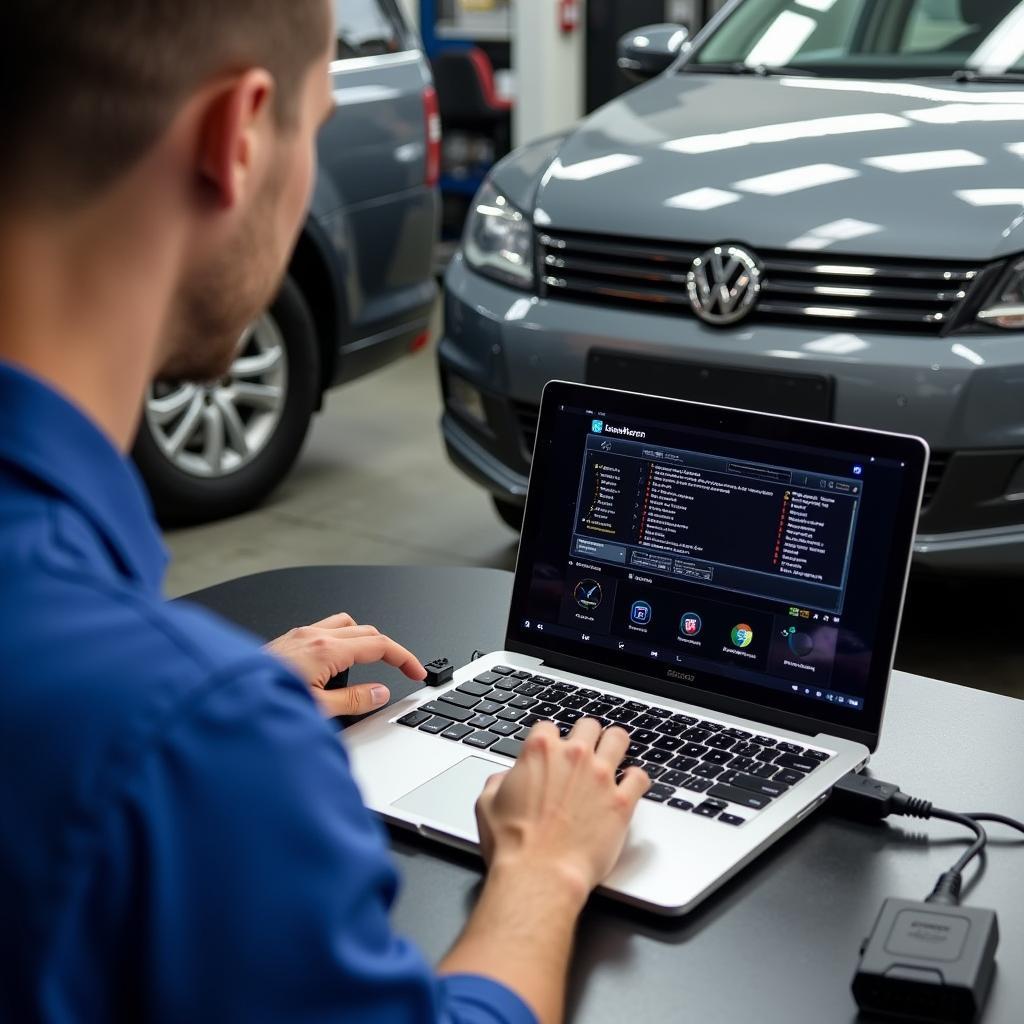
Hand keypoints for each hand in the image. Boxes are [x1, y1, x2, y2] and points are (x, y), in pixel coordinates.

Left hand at [266, 611, 425, 716]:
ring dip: (362, 639)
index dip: (404, 657)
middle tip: (399, 669)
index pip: (379, 645)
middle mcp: (312, 635)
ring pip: (344, 624)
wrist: (221, 698)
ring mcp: (298, 635)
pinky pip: (323, 630)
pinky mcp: (285, 641)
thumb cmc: (261, 702)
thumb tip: (380, 692)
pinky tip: (333, 663)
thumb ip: (354, 699)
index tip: (416, 671)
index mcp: (326, 649)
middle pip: (366, 631)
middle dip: (388, 649)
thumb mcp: (318, 709)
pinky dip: (339, 641)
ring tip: (368, 662)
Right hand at [475, 718, 648, 900]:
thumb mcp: (487, 804)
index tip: (550, 752)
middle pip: (588, 725)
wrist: (540, 875)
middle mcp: (574, 757)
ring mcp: (601, 777)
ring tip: (612, 755)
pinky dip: (635, 780)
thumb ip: (498, 782)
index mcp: (540, 751)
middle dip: (585, 736)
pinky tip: (629, 786)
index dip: (548, 740)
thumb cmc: (512, 845)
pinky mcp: (621, 802)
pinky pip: (640, 777)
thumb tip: (505, 779)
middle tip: (583, 752)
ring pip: (618, 739)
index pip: (548, 727)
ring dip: (614, 746)